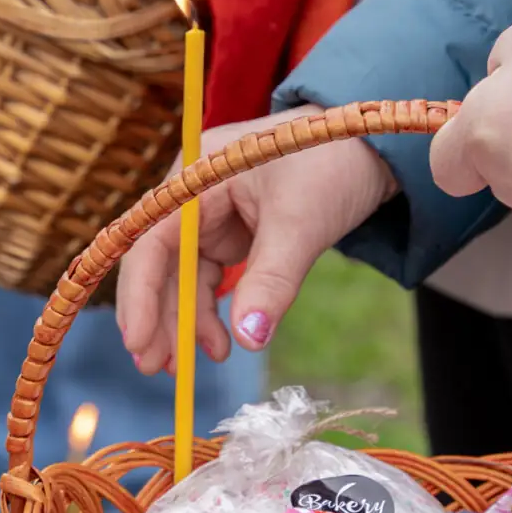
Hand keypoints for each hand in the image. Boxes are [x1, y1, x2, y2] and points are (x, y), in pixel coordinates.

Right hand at [116, 106, 399, 373]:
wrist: (373, 146)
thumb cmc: (333, 161)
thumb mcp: (302, 222)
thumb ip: (272, 281)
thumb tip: (248, 340)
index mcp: (196, 175)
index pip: (150, 238)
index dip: (140, 292)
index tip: (139, 341)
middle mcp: (192, 193)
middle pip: (161, 262)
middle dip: (159, 315)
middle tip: (157, 366)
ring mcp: (210, 214)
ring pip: (184, 276)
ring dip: (187, 320)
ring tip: (200, 361)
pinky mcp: (231, 232)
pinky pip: (208, 277)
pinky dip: (211, 310)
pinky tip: (221, 342)